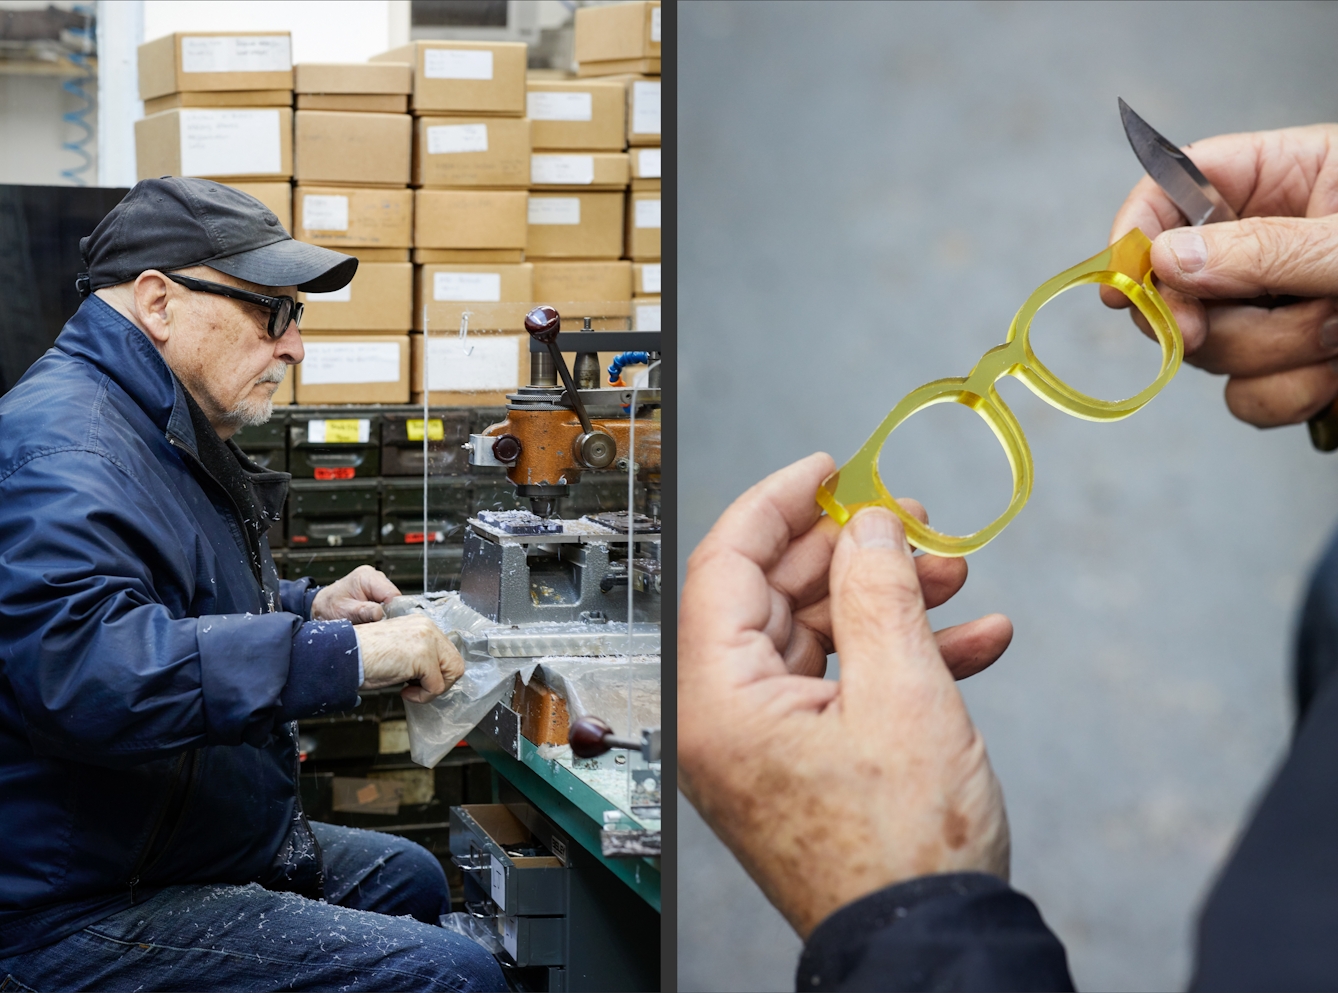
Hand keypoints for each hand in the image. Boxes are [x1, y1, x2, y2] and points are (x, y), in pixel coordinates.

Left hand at [311, 565, 399, 623]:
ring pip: (393, 603)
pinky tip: (371, 618)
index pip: (392, 594)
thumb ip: (361, 612)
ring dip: (385, 615)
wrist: (322, 606)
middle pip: (395, 598)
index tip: (384, 623)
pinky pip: (389, 605)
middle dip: (388, 613)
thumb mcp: (343, 611)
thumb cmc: (329, 606)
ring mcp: (378, 585)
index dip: (392, 611)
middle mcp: (375, 577)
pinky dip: (382, 614)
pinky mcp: (379, 593)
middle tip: (375, 624)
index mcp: (367, 576)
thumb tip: (380, 613)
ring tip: (369, 620)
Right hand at [354, 615, 464, 703]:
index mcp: (422, 624)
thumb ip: (420, 654)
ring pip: (452, 673)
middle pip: (455, 663)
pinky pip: (436, 686)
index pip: (449, 652)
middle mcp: (428, 627)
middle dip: (440, 682)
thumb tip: (436, 673)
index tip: (419, 681)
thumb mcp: (400, 650)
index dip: (438, 673)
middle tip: (418, 689)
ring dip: (433, 689)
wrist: (345, 655)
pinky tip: (404, 692)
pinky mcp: (423, 656)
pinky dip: (422, 696)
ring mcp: (427, 640)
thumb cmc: (364, 656)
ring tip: (411, 690)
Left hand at [679, 453, 1013, 938]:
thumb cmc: (903, 854)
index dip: (780, 503)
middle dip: (854, 551)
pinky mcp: (806, 758)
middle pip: (775, 592)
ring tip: (955, 577)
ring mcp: (766, 739)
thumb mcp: (903, 694)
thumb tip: (870, 524)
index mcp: (718, 698)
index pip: (727, 562)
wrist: (930, 949)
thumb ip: (879, 590)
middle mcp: (726, 716)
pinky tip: (973, 641)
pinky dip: (902, 654)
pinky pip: (844, 681)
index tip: (828, 469)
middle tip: (913, 523)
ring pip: (818, 633)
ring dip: (889, 599)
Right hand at [1103, 124, 1337, 425]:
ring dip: (1274, 355)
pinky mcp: (1295, 368)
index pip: (1174, 187)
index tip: (1122, 282)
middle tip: (1208, 328)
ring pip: (1211, 350)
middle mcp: (1269, 242)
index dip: (1135, 232)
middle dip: (1208, 314)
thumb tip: (1166, 262)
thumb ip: (1264, 249)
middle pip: (1179, 283)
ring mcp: (1279, 309)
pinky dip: (1290, 396)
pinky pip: (1248, 399)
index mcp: (1283, 176)